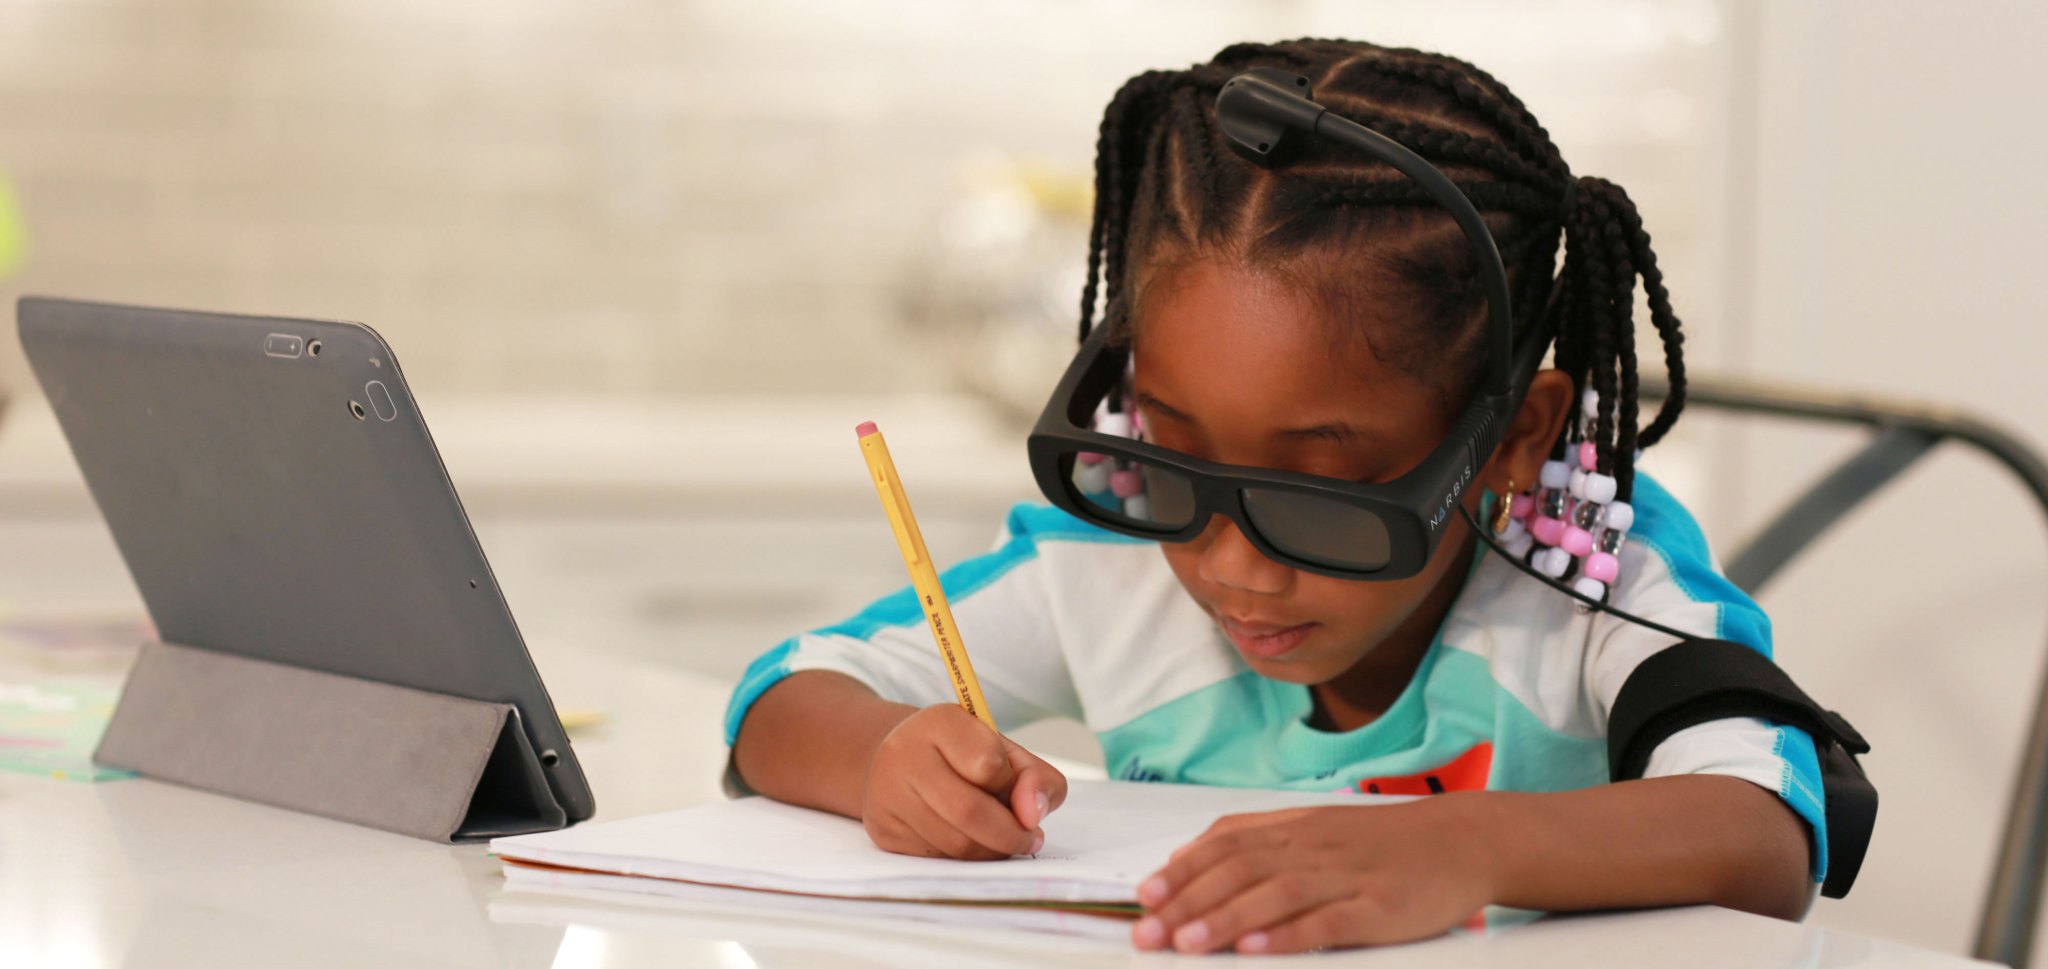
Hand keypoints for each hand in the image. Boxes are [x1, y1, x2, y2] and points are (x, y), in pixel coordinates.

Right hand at [860, 704, 1067, 860]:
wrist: (904, 762)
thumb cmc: (963, 758)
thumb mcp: (1006, 753)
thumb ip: (1036, 778)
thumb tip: (1033, 816)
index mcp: (940, 722)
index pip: (989, 764)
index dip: (1013, 785)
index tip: (1019, 791)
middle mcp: (904, 753)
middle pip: (969, 811)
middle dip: (1010, 834)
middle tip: (1029, 839)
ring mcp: (887, 794)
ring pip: (954, 843)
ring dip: (991, 850)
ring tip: (1002, 839)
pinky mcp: (884, 830)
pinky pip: (937, 859)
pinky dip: (965, 859)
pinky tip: (970, 841)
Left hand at [1131, 796, 1495, 953]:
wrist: (1462, 839)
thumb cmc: (1380, 841)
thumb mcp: (1312, 827)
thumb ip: (1252, 836)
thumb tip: (1187, 854)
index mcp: (1293, 830)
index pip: (1225, 846)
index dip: (1182, 871)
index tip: (1144, 897)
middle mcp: (1312, 849)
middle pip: (1240, 873)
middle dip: (1188, 904)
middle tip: (1148, 932)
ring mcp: (1345, 878)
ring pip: (1275, 896)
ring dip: (1226, 920)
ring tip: (1188, 944)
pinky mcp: (1378, 909)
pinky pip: (1328, 922)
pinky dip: (1290, 936)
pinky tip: (1259, 949)